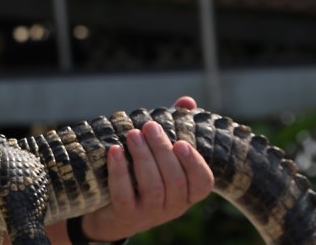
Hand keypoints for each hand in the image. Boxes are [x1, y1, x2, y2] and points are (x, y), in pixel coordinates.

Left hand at [79, 96, 214, 241]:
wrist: (112, 212)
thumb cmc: (143, 175)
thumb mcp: (162, 155)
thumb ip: (176, 128)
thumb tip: (187, 101)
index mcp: (187, 192)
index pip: (203, 182)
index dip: (194, 163)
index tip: (181, 143)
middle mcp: (173, 206)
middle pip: (175, 181)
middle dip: (162, 150)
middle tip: (150, 126)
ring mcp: (150, 213)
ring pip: (152, 187)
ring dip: (143, 157)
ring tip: (133, 135)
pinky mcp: (125, 215)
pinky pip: (124, 195)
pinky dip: (119, 172)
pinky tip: (114, 151)